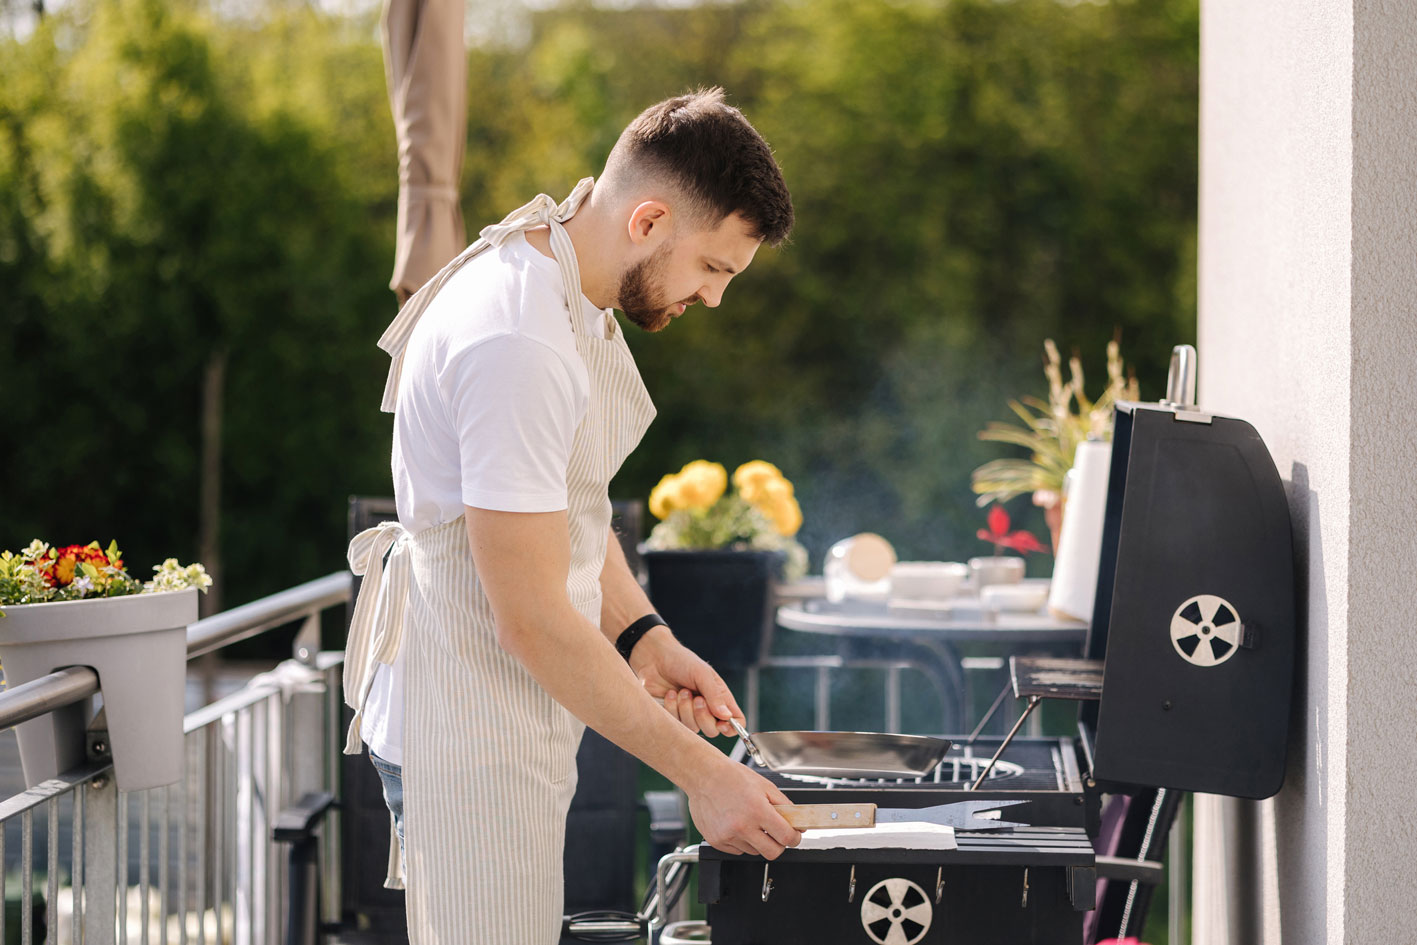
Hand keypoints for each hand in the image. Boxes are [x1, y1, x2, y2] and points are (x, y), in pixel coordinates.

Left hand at [629, 626, 739, 736]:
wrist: (655, 658)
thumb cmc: (682, 661)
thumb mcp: (702, 674)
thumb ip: (715, 695)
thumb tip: (727, 717)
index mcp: (720, 698)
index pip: (736, 721)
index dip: (732, 727)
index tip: (722, 724)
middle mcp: (707, 710)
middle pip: (713, 730)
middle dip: (703, 715)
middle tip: (696, 698)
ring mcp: (689, 715)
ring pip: (693, 728)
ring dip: (686, 709)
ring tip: (681, 691)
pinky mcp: (672, 717)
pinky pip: (675, 725)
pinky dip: (672, 708)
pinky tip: (669, 694)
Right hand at [684, 756, 801, 858]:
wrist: (703, 775)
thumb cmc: (731, 776)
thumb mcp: (765, 785)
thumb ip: (784, 805)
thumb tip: (797, 822)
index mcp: (758, 811)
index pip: (786, 838)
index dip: (795, 838)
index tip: (794, 836)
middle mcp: (742, 826)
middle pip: (772, 853)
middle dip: (779, 845)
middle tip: (776, 834)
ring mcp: (728, 836)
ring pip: (754, 851)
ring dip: (757, 841)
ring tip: (749, 822)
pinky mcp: (716, 841)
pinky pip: (737, 850)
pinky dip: (741, 842)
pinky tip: (736, 824)